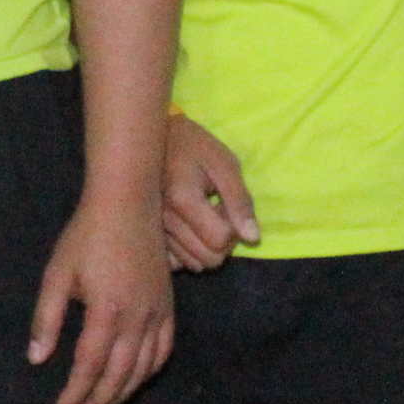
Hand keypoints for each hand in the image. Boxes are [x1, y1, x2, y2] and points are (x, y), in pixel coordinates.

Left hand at [29, 192, 174, 403]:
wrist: (128, 202)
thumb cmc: (87, 235)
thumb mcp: (58, 275)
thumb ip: (47, 319)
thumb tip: (36, 359)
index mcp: (107, 310)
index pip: (90, 364)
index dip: (76, 391)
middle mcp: (137, 317)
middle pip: (118, 373)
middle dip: (98, 399)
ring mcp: (157, 311)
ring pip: (143, 366)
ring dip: (123, 391)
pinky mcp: (168, 304)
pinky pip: (164, 348)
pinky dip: (150, 370)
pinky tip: (135, 379)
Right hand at [160, 113, 259, 269]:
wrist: (153, 139)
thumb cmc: (193, 146)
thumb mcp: (225, 164)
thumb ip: (240, 201)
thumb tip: (253, 238)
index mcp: (182, 200)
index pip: (221, 240)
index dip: (233, 226)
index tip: (226, 203)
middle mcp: (163, 221)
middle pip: (209, 259)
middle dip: (223, 241)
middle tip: (217, 212)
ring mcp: (153, 230)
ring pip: (194, 264)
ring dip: (206, 246)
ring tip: (202, 218)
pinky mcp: (150, 236)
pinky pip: (176, 264)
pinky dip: (189, 252)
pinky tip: (189, 230)